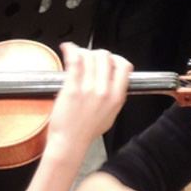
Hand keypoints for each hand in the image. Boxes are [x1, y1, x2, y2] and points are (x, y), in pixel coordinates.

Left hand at [44, 43, 131, 161]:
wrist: (70, 143)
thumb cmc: (86, 131)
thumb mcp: (110, 115)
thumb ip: (114, 97)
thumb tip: (114, 83)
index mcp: (117, 97)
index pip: (124, 66)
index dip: (115, 59)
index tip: (106, 60)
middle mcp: (105, 91)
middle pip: (106, 57)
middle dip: (96, 53)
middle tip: (87, 57)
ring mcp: (88, 90)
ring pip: (90, 57)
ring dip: (82, 51)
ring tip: (75, 53)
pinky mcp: (72, 89)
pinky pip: (74, 62)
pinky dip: (70, 50)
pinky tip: (66, 48)